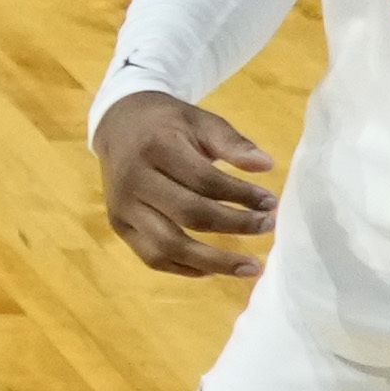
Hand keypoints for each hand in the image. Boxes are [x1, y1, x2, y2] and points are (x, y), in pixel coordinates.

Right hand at [91, 88, 277, 275]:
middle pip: (189, 215)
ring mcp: (123, 208)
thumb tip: (266, 166)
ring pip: (168, 246)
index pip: (205, 181)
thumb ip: (232, 143)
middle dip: (235, 225)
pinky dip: (186, 268)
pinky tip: (214, 269)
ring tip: (250, 268)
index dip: (241, 195)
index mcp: (156, 149)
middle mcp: (134, 181)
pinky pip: (153, 257)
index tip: (271, 202)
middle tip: (267, 226)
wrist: (118, 126)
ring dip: (214, 261)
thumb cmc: (167, 125)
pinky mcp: (119, 226)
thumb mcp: (200, 121)